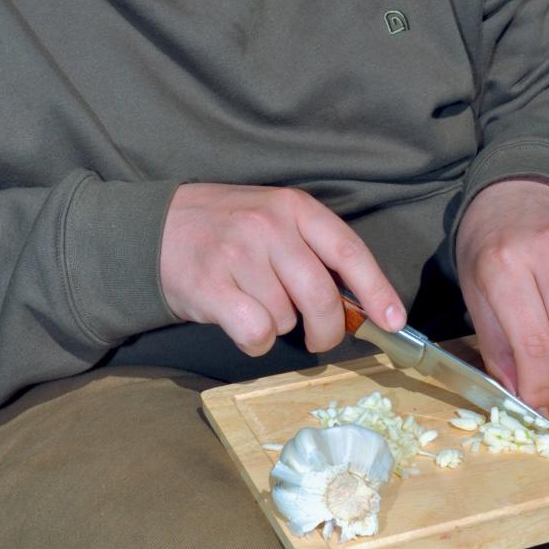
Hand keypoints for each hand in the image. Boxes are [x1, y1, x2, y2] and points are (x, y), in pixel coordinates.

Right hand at [160, 183, 405, 355]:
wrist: (153, 228)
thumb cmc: (224, 228)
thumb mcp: (272, 216)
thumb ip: (312, 249)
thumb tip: (359, 304)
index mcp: (293, 206)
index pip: (348, 250)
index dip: (377, 289)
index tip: (395, 320)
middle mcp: (268, 226)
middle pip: (322, 296)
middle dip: (328, 330)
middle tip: (320, 338)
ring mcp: (238, 255)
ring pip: (287, 319)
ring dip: (279, 326)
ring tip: (254, 304)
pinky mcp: (211, 287)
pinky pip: (257, 333)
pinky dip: (256, 341)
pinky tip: (242, 324)